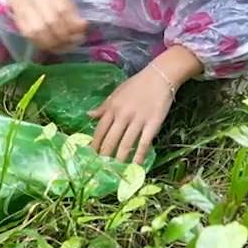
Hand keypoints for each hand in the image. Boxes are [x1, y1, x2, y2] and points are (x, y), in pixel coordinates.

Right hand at [6, 0, 87, 52]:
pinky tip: (51, 47)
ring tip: (63, 46)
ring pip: (39, 31)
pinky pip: (30, 37)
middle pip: (51, 21)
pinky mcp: (18, 21)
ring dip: (53, 43)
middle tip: (72, 42)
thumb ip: (72, 12)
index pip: (62, 9)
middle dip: (64, 36)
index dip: (73, 25)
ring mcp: (24, 8)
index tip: (81, 32)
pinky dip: (43, 44)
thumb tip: (81, 28)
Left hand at [88, 47, 200, 163]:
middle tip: (101, 169)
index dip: (94, 144)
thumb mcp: (117, 93)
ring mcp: (138, 120)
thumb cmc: (137, 84)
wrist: (160, 76)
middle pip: (110, 140)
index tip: (89, 156)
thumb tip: (88, 115)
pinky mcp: (152, 124)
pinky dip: (139, 156)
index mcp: (112, 107)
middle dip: (105, 156)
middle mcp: (123, 115)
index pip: (100, 130)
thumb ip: (104, 106)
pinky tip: (136, 166)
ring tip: (116, 171)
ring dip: (120, 159)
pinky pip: (144, 143)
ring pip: (125, 144)